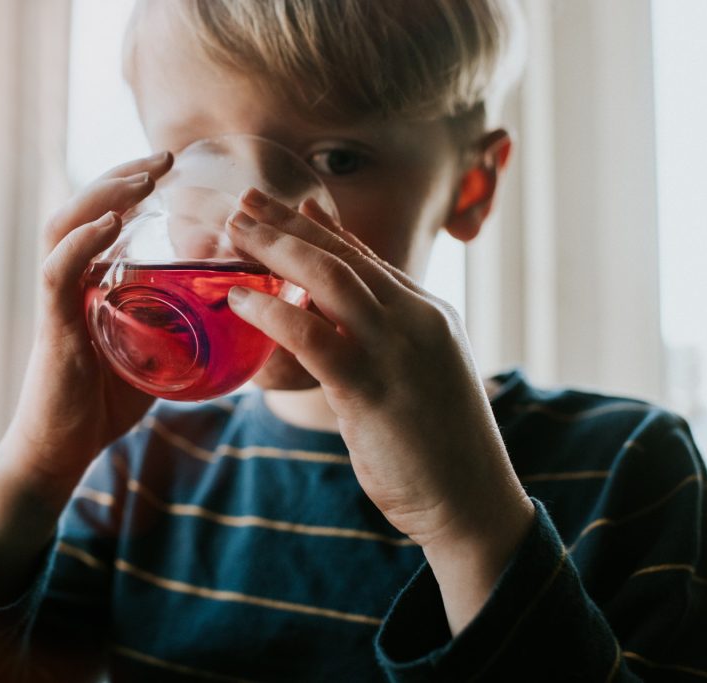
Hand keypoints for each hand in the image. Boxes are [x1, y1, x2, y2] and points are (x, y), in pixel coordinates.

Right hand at [0, 150, 174, 487]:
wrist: (62, 450)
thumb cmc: (104, 405)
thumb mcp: (154, 357)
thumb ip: (176, 329)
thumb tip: (229, 314)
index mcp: (90, 282)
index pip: (103, 217)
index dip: (131, 185)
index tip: (170, 164)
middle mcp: (68, 281)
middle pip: (83, 209)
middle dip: (122, 174)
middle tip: (165, 155)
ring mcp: (56, 300)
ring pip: (64, 228)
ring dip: (103, 196)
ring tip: (143, 176)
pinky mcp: (52, 325)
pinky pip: (58, 272)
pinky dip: (83, 242)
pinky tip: (111, 223)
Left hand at [225, 187, 533, 631]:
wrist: (471, 502)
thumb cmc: (436, 446)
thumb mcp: (415, 377)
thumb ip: (382, 342)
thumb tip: (334, 324)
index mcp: (429, 314)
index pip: (368, 258)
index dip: (323, 229)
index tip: (288, 206)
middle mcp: (417, 319)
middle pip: (344, 256)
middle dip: (289, 225)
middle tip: (245, 202)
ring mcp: (398, 350)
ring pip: (331, 279)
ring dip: (278, 250)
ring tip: (234, 232)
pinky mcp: (372, 388)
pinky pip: (314, 336)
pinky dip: (273, 312)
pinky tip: (240, 300)